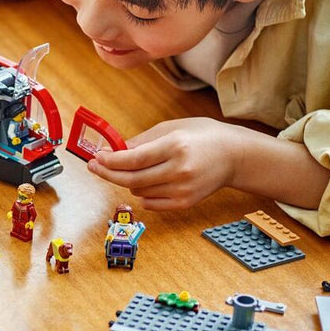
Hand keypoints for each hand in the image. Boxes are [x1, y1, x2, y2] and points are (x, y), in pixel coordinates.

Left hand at [87, 117, 245, 209]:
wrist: (234, 156)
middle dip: (108, 173)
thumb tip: (114, 150)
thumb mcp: (171, 127)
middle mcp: (179, 171)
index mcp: (175, 147)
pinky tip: (144, 181)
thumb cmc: (203, 136)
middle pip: (132, 179)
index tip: (96, 157)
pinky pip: (150, 203)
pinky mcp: (185, 203)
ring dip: (127, 180)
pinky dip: (141, 192)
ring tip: (130, 168)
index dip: (110, 160)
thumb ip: (142, 141)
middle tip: (95, 166)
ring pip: (139, 191)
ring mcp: (183, 190)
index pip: (134, 160)